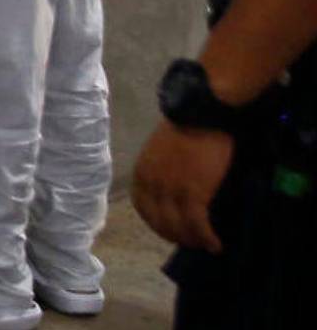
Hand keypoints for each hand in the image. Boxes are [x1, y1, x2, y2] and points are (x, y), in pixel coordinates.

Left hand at [133, 121, 232, 253]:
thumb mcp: (161, 149)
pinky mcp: (194, 193)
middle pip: (159, 222)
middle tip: (190, 242)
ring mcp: (171, 191)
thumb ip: (161, 169)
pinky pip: (198, 224)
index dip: (156, 223)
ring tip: (204, 245)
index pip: (143, 208)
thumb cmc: (187, 125)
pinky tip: (216, 245)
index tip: (169, 230)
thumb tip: (172, 185)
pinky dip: (206, 237)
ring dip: (192, 240)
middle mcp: (152, 185)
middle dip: (174, 236)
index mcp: (141, 173)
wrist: (202, 113)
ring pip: (179, 227)